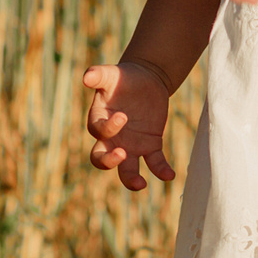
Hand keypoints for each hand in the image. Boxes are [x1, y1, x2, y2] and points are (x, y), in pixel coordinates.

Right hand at [84, 61, 175, 190]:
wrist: (146, 80)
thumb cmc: (123, 77)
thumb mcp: (111, 74)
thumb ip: (98, 75)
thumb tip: (86, 77)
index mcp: (99, 121)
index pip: (98, 132)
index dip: (109, 128)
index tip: (124, 116)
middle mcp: (112, 138)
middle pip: (101, 159)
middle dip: (109, 162)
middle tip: (123, 155)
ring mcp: (131, 145)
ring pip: (126, 170)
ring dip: (131, 179)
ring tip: (141, 184)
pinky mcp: (150, 146)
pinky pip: (154, 163)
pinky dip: (161, 170)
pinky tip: (170, 175)